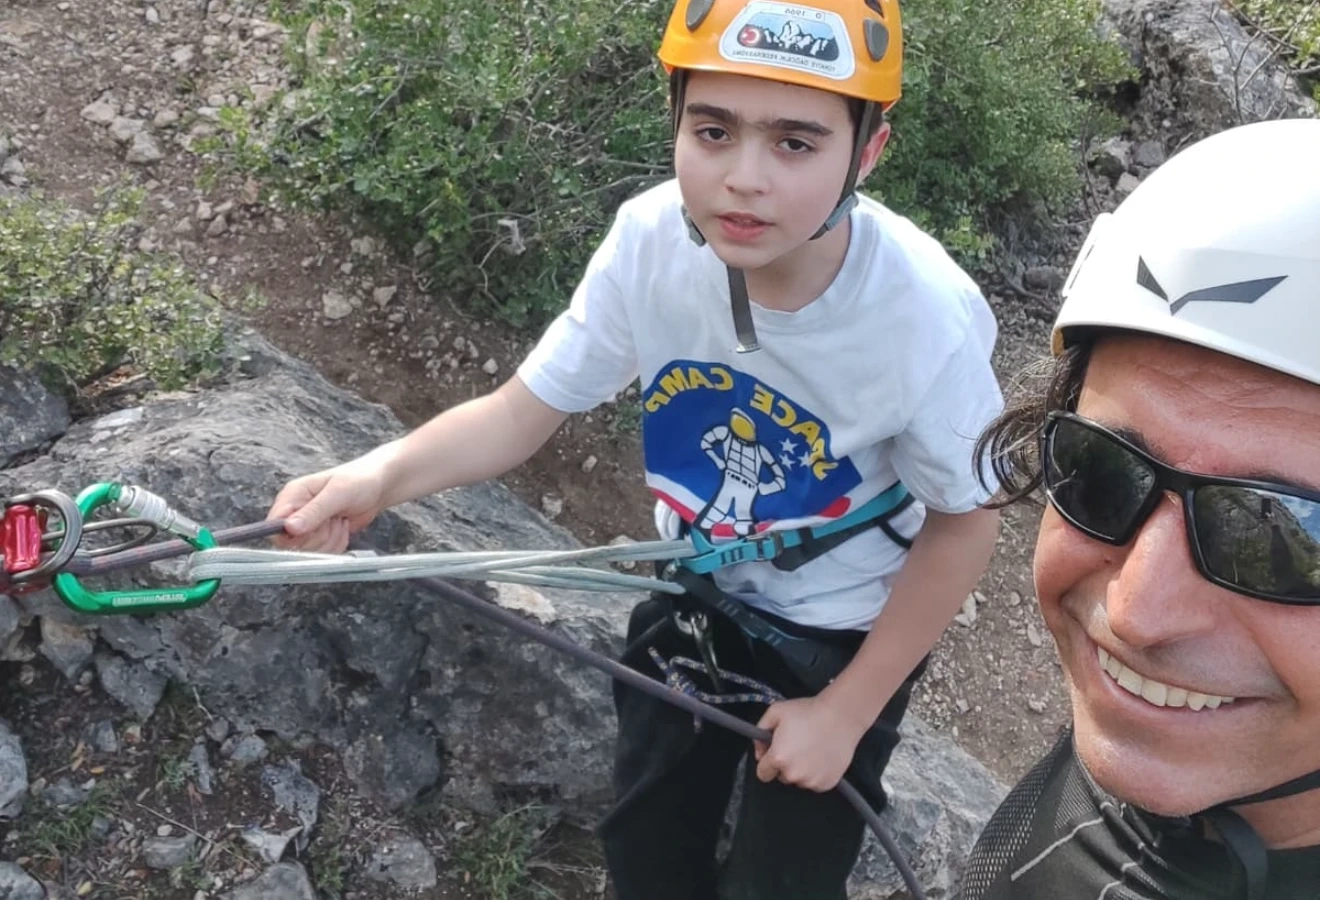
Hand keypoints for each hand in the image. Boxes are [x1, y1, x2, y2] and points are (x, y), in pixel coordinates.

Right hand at [266, 458, 389, 552]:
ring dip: (331, 539)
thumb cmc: (359, 481)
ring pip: (310, 550)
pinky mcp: (321, 537)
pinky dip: (338, 543)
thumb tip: (290, 528)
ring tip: (340, 520)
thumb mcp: (337, 493)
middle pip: (292, 543)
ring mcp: (308, 526)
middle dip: (319, 536)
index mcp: (293, 495)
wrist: (379, 487)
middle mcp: (296, 512)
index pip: (275, 524)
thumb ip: (314, 511)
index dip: (292, 534)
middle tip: (334, 519)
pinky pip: (323, 552)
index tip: (314, 529)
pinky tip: (343, 526)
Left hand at [752, 695, 868, 791]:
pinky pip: (815, 782)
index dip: (766, 762)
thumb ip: (760, 730)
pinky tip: (821, 755)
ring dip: (801, 769)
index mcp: (778, 759)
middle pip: (781, 776)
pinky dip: (816, 772)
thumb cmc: (809, 712)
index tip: (774, 754)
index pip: (762, 774)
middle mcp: (794, 774)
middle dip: (785, 764)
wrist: (841, 716)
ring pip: (799, 780)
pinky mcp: (827, 784)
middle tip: (796, 746)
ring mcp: (812, 781)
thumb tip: (760, 749)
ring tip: (810, 748)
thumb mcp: (776, 711)